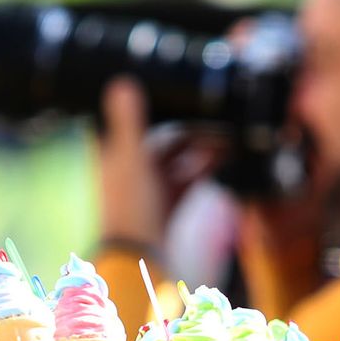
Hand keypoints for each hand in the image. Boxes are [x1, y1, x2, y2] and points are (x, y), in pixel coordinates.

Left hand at [96, 78, 231, 249]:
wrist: (141, 260)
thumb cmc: (130, 209)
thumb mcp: (131, 158)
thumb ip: (129, 120)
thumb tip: (120, 80)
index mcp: (113, 156)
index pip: (125, 121)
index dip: (142, 104)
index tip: (166, 86)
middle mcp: (129, 171)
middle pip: (158, 139)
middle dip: (185, 126)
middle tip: (212, 111)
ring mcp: (149, 190)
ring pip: (176, 159)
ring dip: (200, 146)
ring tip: (225, 133)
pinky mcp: (167, 206)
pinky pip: (188, 179)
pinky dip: (205, 167)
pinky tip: (226, 155)